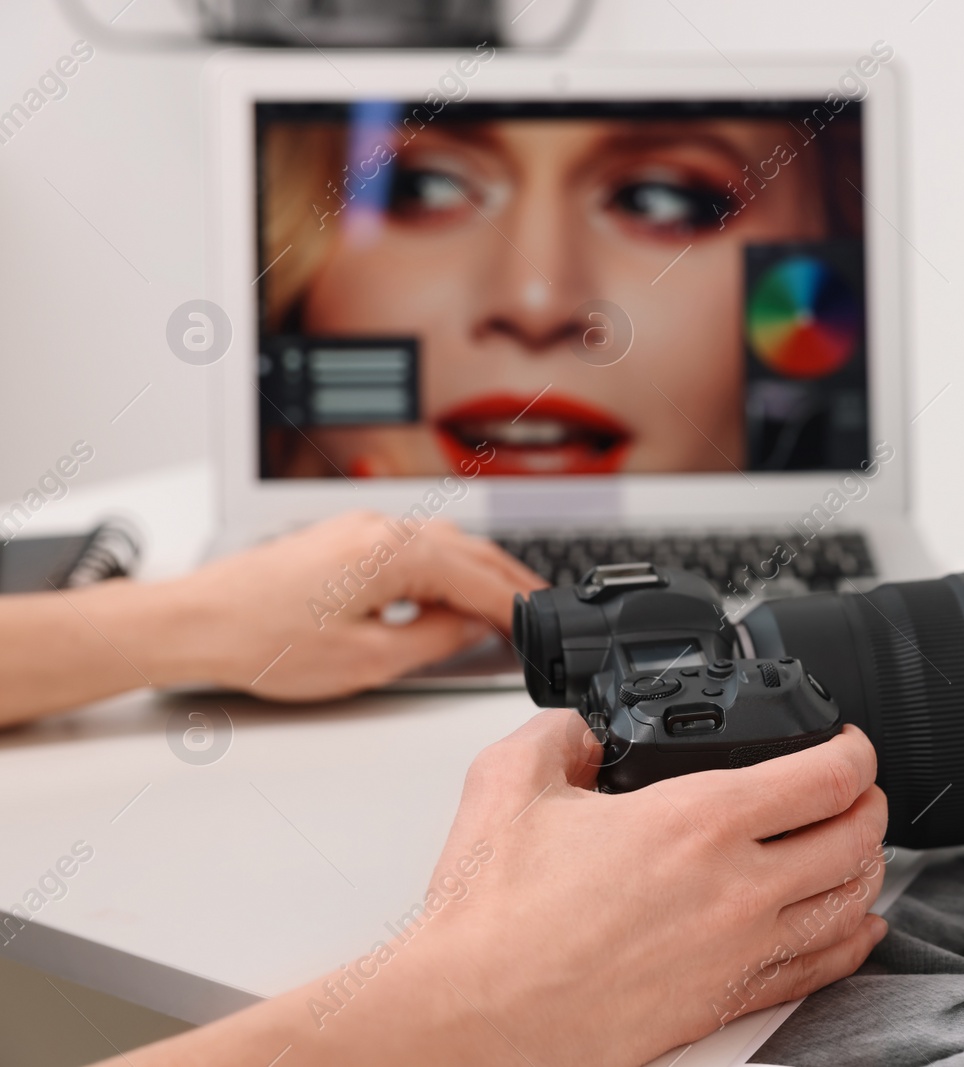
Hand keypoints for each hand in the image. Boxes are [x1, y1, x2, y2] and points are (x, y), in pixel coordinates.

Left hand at [166, 510, 542, 698]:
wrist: (197, 623)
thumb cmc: (265, 641)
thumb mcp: (369, 659)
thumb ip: (435, 639)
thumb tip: (472, 628)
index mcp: (395, 552)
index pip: (480, 579)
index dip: (516, 608)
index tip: (540, 629)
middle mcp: (383, 527)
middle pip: (470, 551)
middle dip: (509, 582)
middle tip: (539, 613)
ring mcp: (362, 527)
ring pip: (443, 544)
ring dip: (478, 573)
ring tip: (502, 606)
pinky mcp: (344, 537)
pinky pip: (413, 546)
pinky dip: (444, 568)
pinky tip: (446, 594)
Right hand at [411, 714, 889, 1065]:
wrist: (471, 1018)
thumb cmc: (489, 919)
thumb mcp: (509, 782)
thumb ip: (557, 734)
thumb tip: (581, 731)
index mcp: (697, 820)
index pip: (827, 776)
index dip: (854, 749)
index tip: (847, 743)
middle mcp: (735, 888)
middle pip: (856, 837)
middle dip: (869, 803)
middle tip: (857, 789)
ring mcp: (737, 952)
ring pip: (851, 902)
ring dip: (868, 865)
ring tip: (857, 845)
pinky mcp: (725, 1004)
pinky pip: (822, 969)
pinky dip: (854, 940)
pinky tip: (857, 926)